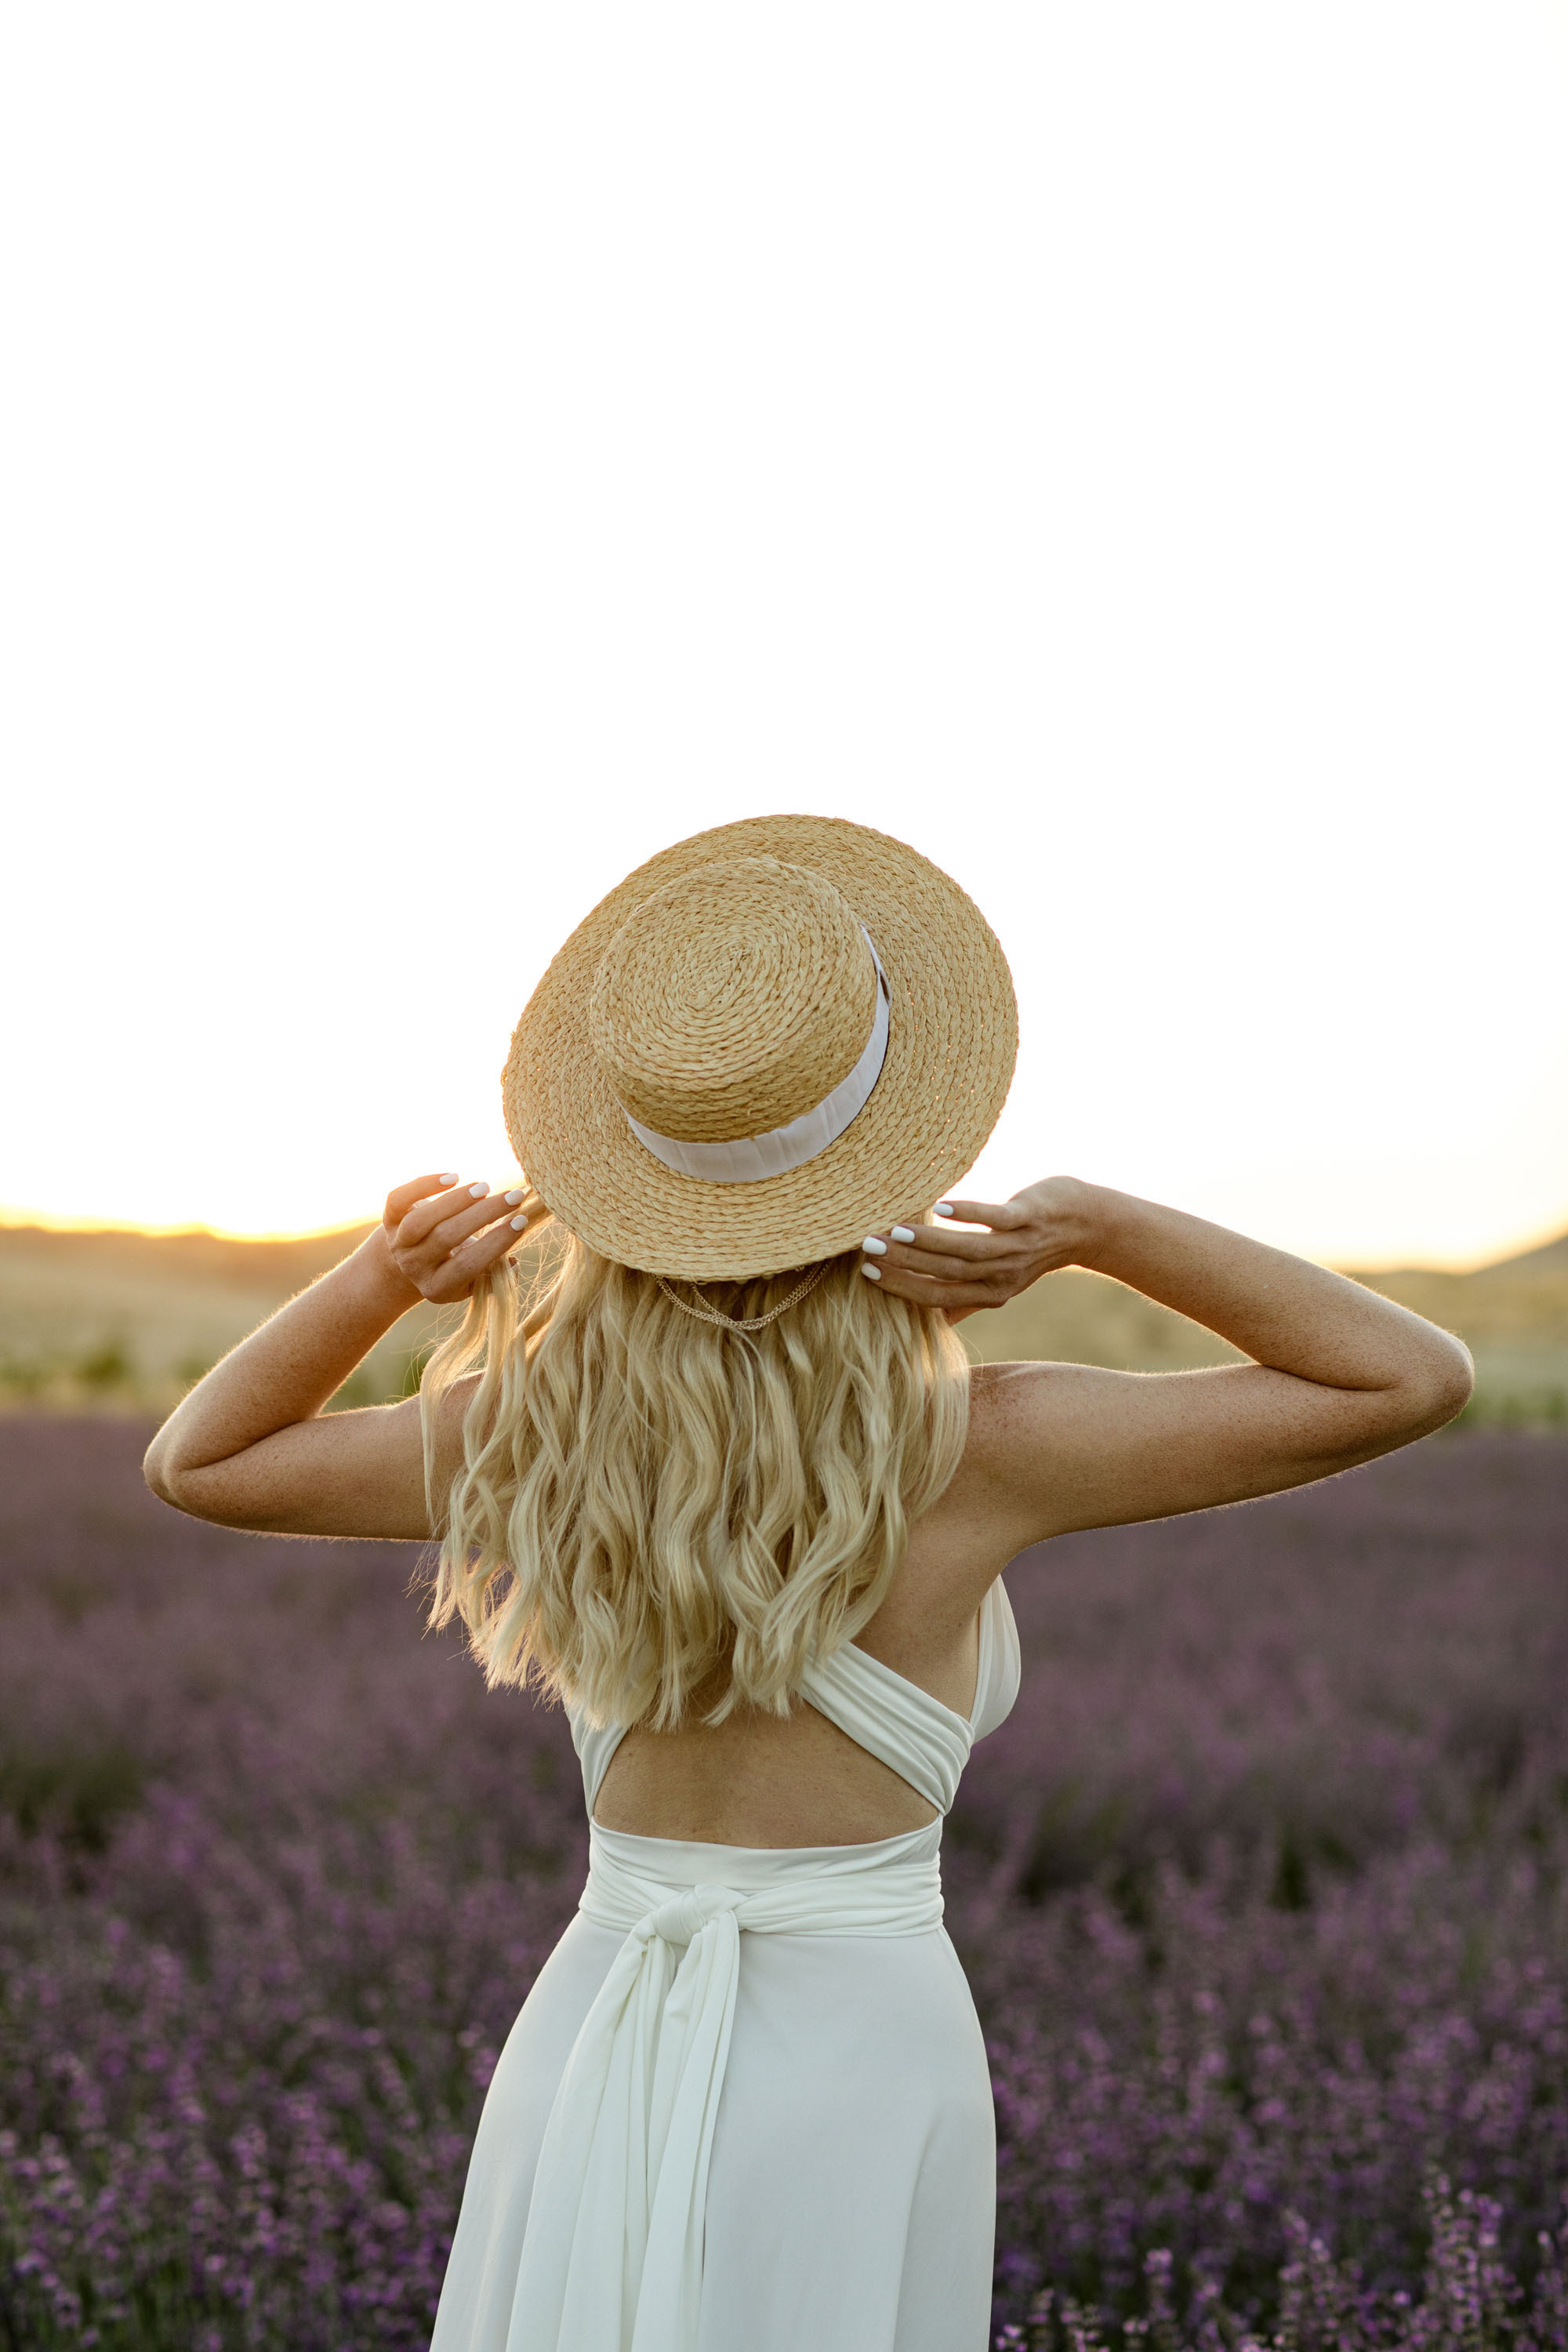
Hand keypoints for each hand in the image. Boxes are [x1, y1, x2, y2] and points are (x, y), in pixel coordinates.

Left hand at [376, 1172, 549, 1305]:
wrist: (410, 1264)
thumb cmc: (455, 1266)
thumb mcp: (473, 1281)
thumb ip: (495, 1276)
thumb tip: (512, 1264)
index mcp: (438, 1287)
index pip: (469, 1265)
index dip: (497, 1242)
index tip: (521, 1220)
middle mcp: (414, 1267)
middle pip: (446, 1237)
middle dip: (484, 1214)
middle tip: (513, 1197)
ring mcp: (398, 1243)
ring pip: (421, 1220)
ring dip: (455, 1200)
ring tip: (485, 1186)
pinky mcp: (388, 1219)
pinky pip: (399, 1199)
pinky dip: (424, 1185)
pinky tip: (452, 1177)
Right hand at [858, 1175, 1108, 1321]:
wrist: (1087, 1224)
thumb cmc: (1034, 1248)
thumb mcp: (1002, 1281)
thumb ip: (967, 1300)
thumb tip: (930, 1321)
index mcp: (990, 1293)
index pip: (938, 1296)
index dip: (903, 1287)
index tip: (867, 1273)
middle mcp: (1002, 1275)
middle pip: (946, 1273)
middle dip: (905, 1262)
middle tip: (867, 1247)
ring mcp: (1017, 1246)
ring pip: (967, 1249)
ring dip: (928, 1242)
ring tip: (893, 1231)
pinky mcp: (1029, 1217)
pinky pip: (995, 1218)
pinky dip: (967, 1213)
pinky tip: (938, 1206)